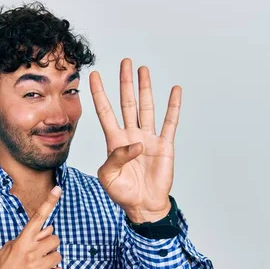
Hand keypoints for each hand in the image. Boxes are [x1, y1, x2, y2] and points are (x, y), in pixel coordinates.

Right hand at [0, 186, 63, 268]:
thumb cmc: (4, 268)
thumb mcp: (10, 248)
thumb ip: (30, 238)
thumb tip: (49, 228)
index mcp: (22, 242)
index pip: (38, 218)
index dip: (49, 203)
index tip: (57, 189)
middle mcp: (31, 252)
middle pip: (55, 238)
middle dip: (49, 244)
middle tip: (38, 252)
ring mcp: (38, 267)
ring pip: (58, 255)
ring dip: (51, 259)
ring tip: (38, 266)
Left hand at [90, 58, 181, 222]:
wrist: (143, 205)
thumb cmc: (122, 192)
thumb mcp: (107, 176)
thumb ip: (116, 157)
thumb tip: (136, 144)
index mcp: (114, 141)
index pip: (105, 111)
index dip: (99, 93)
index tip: (94, 75)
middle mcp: (131, 135)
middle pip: (127, 102)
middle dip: (125, 82)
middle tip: (125, 62)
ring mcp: (148, 138)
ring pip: (146, 107)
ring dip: (145, 88)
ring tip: (143, 70)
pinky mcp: (164, 145)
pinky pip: (170, 122)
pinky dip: (173, 106)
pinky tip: (175, 90)